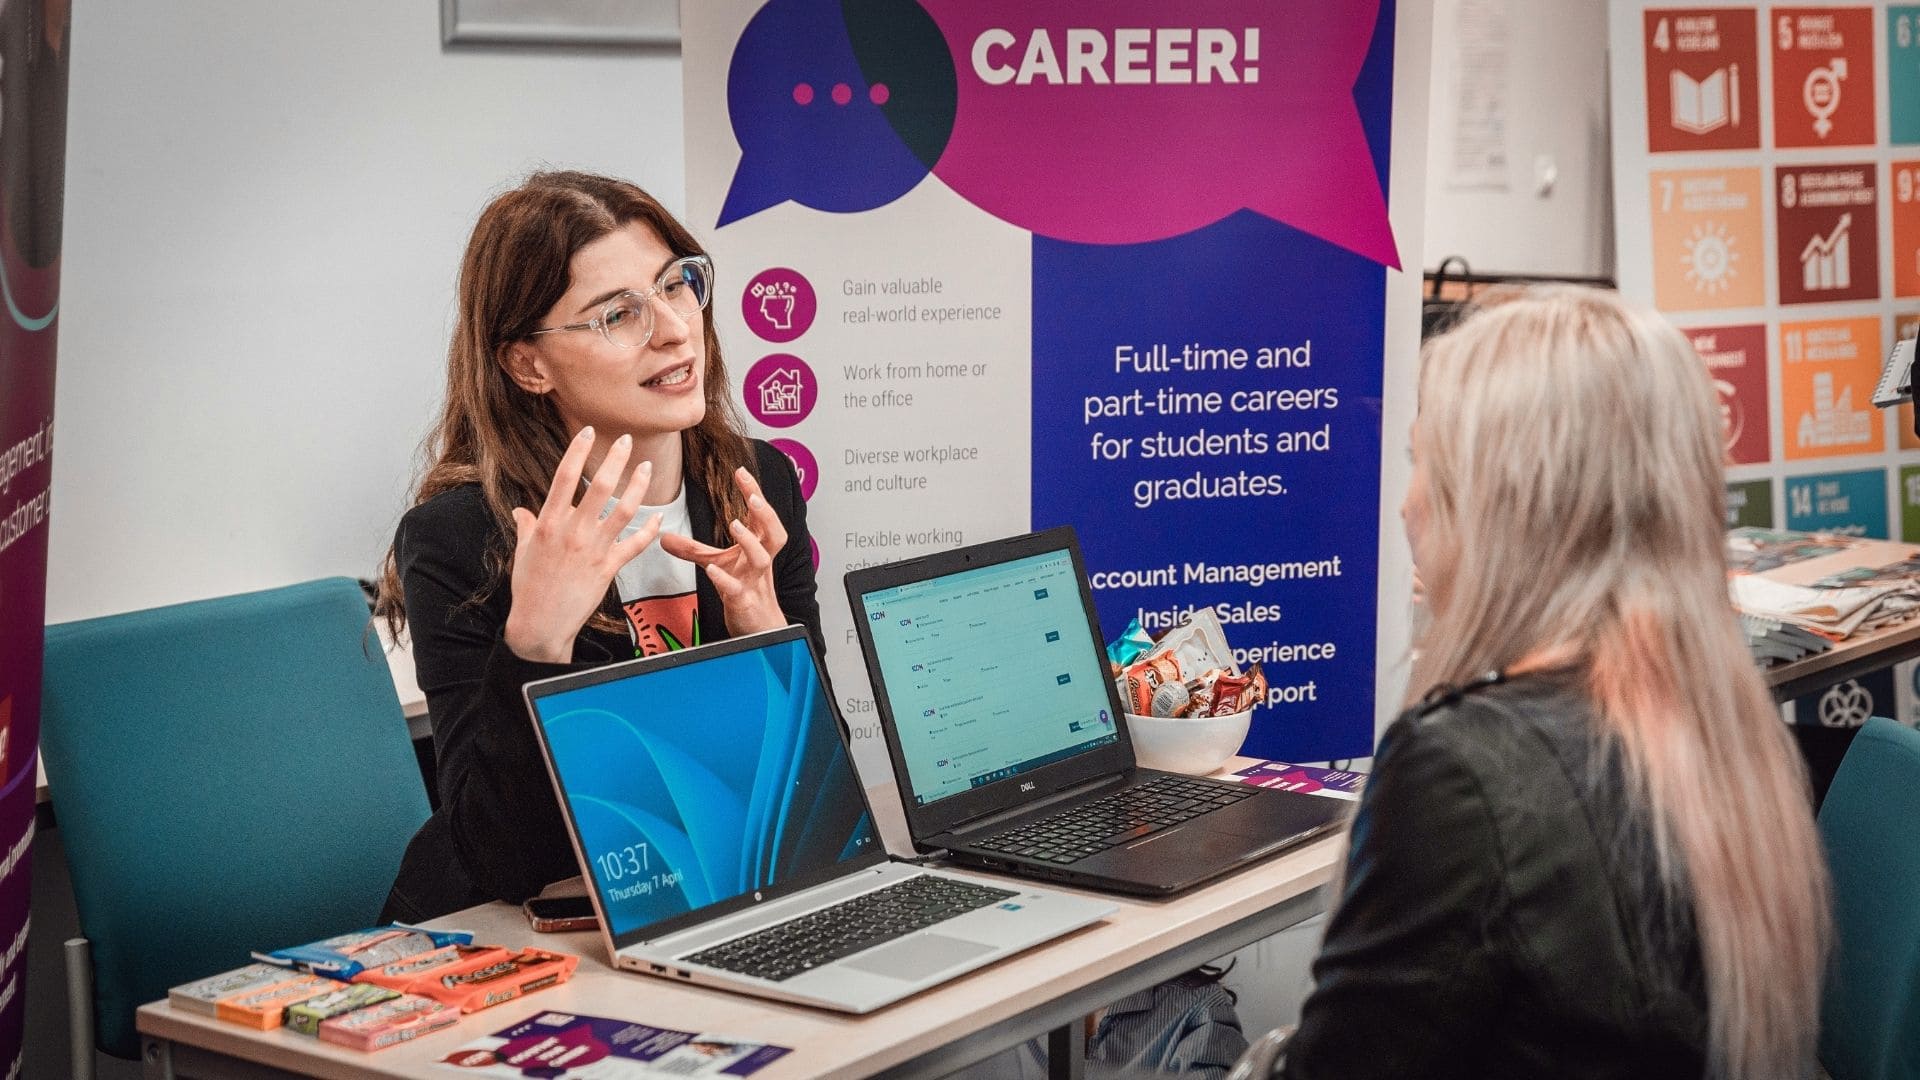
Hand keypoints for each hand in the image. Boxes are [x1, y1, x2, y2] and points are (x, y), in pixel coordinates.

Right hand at [504, 427, 663, 662]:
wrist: (540, 623)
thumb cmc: (529, 587)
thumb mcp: (523, 551)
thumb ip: (526, 526)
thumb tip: (521, 510)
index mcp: (548, 523)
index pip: (564, 477)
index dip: (577, 451)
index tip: (588, 431)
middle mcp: (572, 532)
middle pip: (599, 487)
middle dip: (616, 460)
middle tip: (629, 441)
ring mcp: (593, 549)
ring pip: (623, 510)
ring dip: (639, 487)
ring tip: (647, 468)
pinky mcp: (608, 568)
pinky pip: (635, 544)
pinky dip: (649, 530)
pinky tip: (658, 517)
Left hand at [659, 466, 789, 636]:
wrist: (758, 629)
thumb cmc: (745, 592)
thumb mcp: (717, 564)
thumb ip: (692, 549)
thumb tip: (664, 536)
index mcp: (758, 547)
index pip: (760, 515)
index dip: (754, 493)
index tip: (740, 471)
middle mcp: (760, 561)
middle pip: (774, 532)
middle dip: (766, 513)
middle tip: (753, 497)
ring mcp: (755, 582)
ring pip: (761, 559)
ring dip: (750, 541)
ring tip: (735, 524)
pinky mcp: (745, 602)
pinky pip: (738, 590)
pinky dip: (725, 580)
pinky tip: (712, 570)